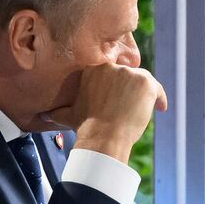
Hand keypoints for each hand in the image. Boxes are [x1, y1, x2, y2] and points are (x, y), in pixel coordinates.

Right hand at [42, 63, 167, 162]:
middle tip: (133, 105)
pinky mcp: (145, 82)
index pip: (112, 72)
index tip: (119, 98)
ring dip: (145, 94)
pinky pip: (157, 89)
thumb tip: (44, 116)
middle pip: (128, 74)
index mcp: (92, 69)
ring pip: (143, 81)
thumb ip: (58, 110)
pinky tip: (160, 108)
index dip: (118, 85)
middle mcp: (110, 67)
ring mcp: (129, 73)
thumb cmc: (85, 127)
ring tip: (146, 108)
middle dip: (130, 89)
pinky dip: (160, 98)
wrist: (103, 136)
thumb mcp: (67, 115)